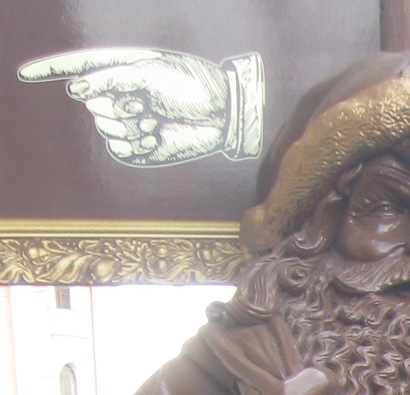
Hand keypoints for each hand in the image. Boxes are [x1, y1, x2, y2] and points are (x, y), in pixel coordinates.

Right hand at [18, 47, 253, 167]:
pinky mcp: (137, 148)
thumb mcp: (149, 73)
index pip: (75, 66)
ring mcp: (126, 121)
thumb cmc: (191, 86)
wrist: (222, 117)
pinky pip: (119, 149)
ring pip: (105, 128)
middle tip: (148, 103)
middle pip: (92, 104)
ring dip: (132, 126)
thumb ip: (110, 79)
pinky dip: (138, 145)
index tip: (22, 74)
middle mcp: (117, 94)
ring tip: (157, 119)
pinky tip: (157, 137)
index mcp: (117, 68)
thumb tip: (75, 89)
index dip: (48, 68)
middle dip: (118, 105)